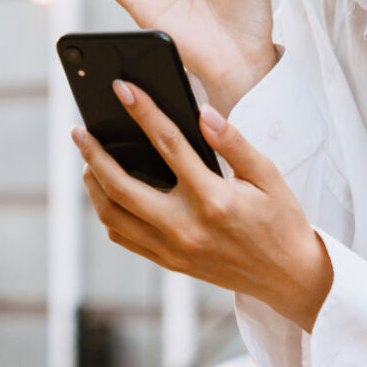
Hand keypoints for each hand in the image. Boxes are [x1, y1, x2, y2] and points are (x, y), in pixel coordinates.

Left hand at [72, 77, 332, 330]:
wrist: (288, 277)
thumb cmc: (280, 221)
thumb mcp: (267, 175)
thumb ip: (233, 142)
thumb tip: (202, 112)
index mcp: (214, 199)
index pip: (168, 144)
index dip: (143, 111)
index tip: (122, 88)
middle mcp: (186, 227)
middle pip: (121, 186)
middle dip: (94, 154)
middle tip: (79, 131)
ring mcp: (173, 249)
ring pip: (112, 215)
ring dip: (93, 185)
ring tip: (88, 160)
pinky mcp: (169, 262)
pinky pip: (123, 236)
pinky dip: (108, 212)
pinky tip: (107, 192)